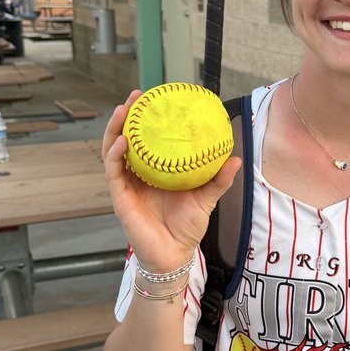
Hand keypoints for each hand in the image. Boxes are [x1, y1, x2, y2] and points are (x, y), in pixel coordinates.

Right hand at [102, 90, 241, 271]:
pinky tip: (122, 142)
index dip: (147, 119)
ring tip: (123, 111)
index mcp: (154, 171)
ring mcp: (126, 185)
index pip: (147, 139)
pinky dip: (115, 155)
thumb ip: (219, 180)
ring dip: (115, 129)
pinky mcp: (120, 197)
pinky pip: (113, 172)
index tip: (154, 97)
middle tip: (136, 96)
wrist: (175, 254)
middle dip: (127, 116)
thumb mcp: (206, 199)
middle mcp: (137, 175)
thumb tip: (236, 158)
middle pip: (125, 139)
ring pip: (113, 151)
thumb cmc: (187, 227)